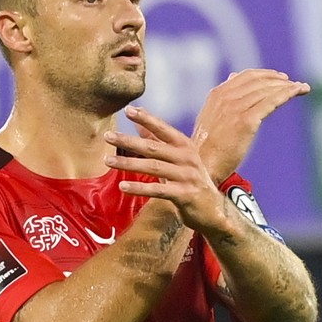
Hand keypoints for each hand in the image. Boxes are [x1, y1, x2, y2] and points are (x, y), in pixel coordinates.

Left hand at [106, 106, 230, 234]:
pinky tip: (123, 186)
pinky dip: (139, 188)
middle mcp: (187, 159)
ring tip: (108, 161)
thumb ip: (158, 142)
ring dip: (129, 164)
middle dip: (129, 141)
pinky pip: (158, 190)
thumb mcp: (178, 160)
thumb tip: (139, 124)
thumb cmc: (191, 183)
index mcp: (185, 147)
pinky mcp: (185, 195)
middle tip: (108, 136)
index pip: (163, 129)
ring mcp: (187, 176)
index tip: (128, 110)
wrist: (213, 211)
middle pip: (154, 147)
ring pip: (153, 167)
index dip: (146, 119)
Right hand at [192, 69, 310, 180]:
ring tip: (302, 87)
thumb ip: (222, 99)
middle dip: (279, 80)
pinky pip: (272, 101)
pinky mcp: (246, 120)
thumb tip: (232, 78)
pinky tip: (299, 90)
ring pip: (268, 89)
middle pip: (259, 81)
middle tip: (293, 84)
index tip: (279, 78)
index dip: (265, 75)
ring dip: (288, 86)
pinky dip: (288, 93)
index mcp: (217, 95)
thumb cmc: (207, 149)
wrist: (202, 165)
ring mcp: (236, 108)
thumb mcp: (210, 118)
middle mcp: (226, 97)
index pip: (246, 76)